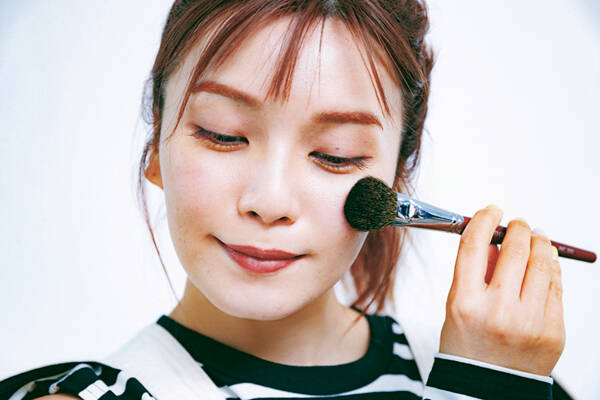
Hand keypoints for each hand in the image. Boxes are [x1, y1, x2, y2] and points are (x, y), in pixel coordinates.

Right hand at [439, 205, 564, 375]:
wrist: (485, 389)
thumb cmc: (466, 347)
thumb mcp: (456, 307)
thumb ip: (474, 272)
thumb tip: (493, 242)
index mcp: (465, 303)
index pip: (473, 246)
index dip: (484, 221)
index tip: (491, 211)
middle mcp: (498, 311)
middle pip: (514, 251)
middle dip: (518, 229)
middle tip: (518, 224)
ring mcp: (529, 323)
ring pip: (542, 265)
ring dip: (540, 245)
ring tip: (536, 240)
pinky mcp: (553, 332)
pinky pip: (557, 289)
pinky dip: (551, 271)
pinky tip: (545, 265)